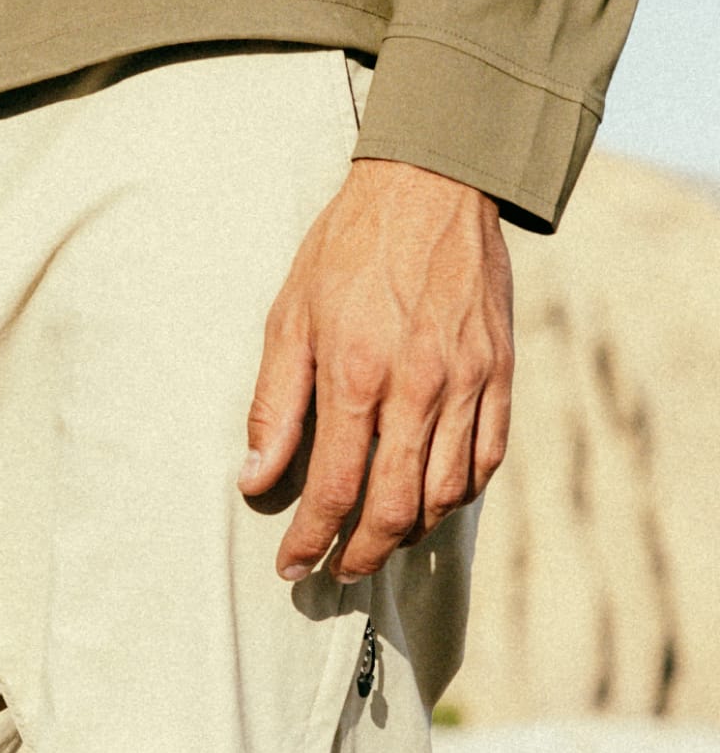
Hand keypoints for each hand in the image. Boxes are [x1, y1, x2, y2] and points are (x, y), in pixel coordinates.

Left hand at [240, 160, 513, 581]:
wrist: (433, 182)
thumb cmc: (349, 248)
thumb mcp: (290, 318)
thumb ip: (273, 405)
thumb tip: (254, 478)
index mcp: (357, 376)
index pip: (333, 490)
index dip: (310, 541)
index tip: (293, 567)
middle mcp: (418, 387)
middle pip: (395, 508)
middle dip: (363, 554)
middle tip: (340, 570)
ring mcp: (467, 381)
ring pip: (445, 493)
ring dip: (410, 531)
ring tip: (381, 539)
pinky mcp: (499, 370)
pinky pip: (487, 457)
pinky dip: (459, 493)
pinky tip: (432, 499)